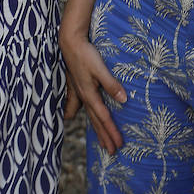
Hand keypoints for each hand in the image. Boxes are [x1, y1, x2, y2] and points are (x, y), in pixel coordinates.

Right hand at [59, 27, 125, 153]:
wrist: (70, 41)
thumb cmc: (85, 54)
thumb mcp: (100, 68)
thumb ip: (111, 84)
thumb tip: (123, 100)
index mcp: (89, 94)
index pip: (103, 118)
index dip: (111, 132)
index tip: (118, 145)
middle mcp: (83, 96)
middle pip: (96, 120)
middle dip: (104, 136)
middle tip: (112, 151)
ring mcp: (78, 91)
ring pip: (88, 114)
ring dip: (96, 128)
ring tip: (100, 141)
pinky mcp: (76, 85)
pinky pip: (78, 104)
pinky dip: (78, 112)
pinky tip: (72, 115)